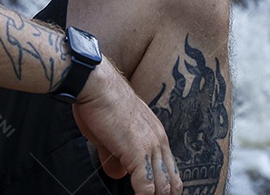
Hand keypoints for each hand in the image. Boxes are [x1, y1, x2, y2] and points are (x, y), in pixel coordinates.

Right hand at [72, 59, 180, 193]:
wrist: (96, 85)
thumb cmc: (99, 104)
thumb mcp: (109, 135)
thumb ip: (117, 156)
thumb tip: (119, 173)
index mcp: (156, 134)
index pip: (169, 170)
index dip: (164, 188)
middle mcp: (159, 140)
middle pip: (173, 182)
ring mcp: (151, 146)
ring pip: (163, 187)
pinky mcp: (138, 153)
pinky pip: (146, 187)